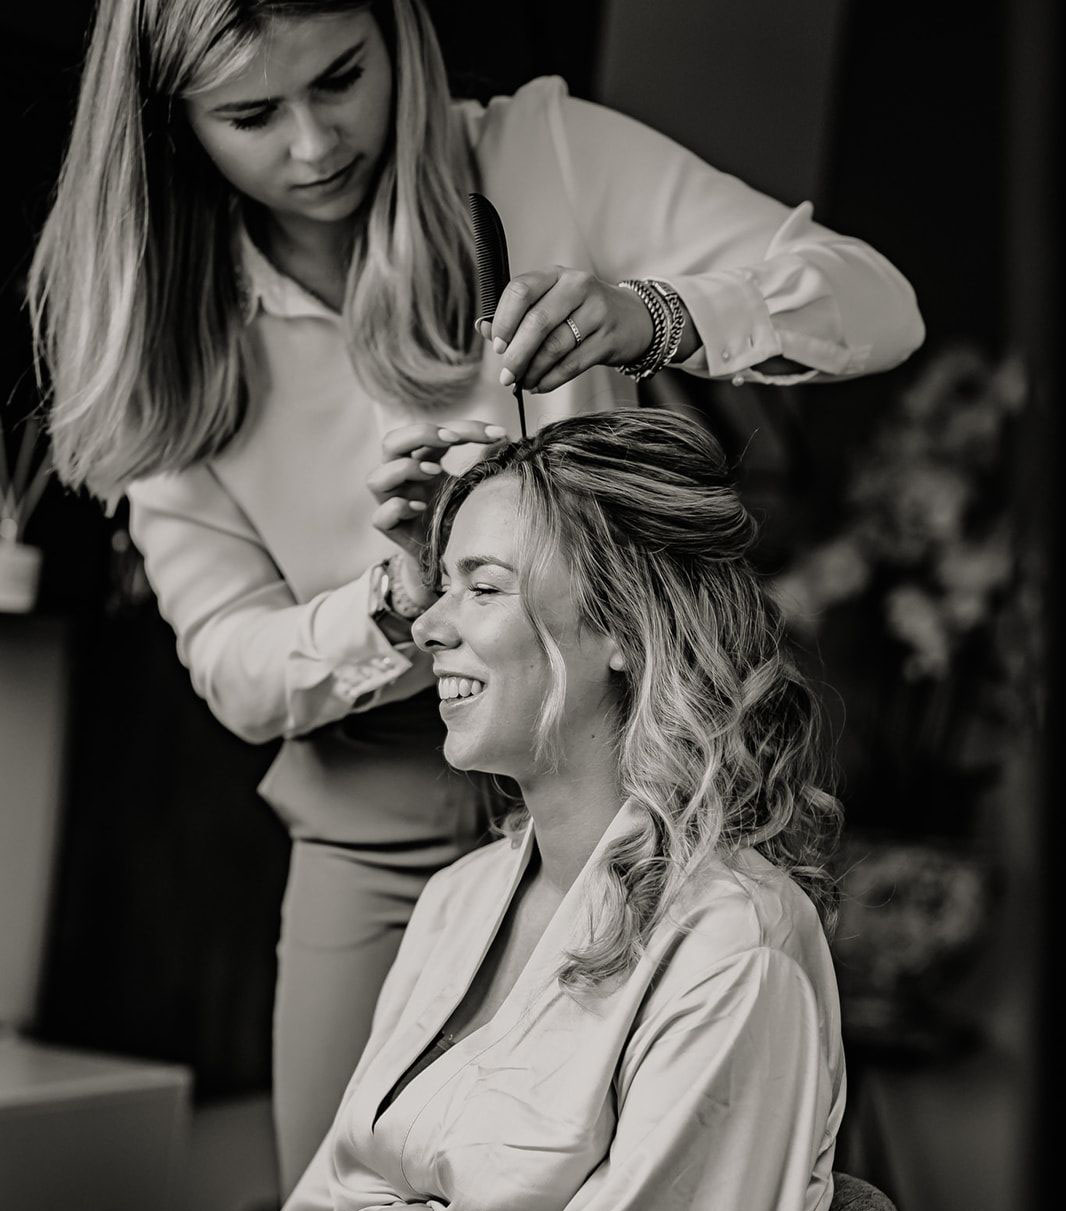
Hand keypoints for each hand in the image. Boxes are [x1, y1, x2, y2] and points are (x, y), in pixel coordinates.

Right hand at [367, 419, 507, 563]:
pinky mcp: (389, 528)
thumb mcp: (474, 485)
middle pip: (391, 442)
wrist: (450, 556)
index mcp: (421, 460)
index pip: (435, 434)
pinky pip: (381, 515)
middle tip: (452, 439)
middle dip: (420, 433)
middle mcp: (400, 477)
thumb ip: (483, 463)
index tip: (498, 433)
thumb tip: (502, 439)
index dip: (465, 428)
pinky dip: (398, 508)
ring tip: (435, 472)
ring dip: (405, 469)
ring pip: (376, 478)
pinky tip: (420, 508)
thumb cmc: (459, 514)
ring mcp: (391, 502)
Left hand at [480, 266, 655, 393]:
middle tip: (505, 376)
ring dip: (533, 371)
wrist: (632, 319)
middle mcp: (577, 287)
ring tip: (522, 383)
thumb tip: (484, 329)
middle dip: (516, 355)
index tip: (497, 346)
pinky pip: (573, 364)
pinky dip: (551, 379)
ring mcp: (596, 311)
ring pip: (555, 347)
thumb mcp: (550, 303)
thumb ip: (516, 315)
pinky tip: (540, 385)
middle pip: (537, 322)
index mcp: (554, 275)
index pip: (520, 290)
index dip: (504, 321)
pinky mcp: (608, 338)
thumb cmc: (580, 312)